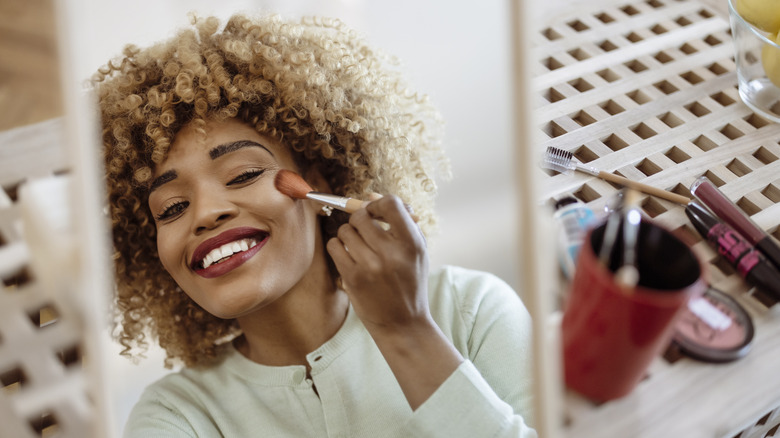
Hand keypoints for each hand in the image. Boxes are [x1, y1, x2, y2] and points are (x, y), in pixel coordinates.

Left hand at [327, 195, 462, 409]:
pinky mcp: (352, 277)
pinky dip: (339, 247)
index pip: (391, 204)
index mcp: (411, 243)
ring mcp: (370, 266)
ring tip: (359, 246)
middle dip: (360, 219)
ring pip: (345, 230)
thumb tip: (370, 196)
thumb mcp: (416, 251)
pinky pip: (335, 246)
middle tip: (365, 230)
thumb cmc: (410, 282)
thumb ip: (399, 222)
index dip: (379, 204)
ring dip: (349, 234)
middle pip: (362, 216)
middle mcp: (391, 253)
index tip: (376, 213)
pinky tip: (349, 256)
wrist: (403, 323)